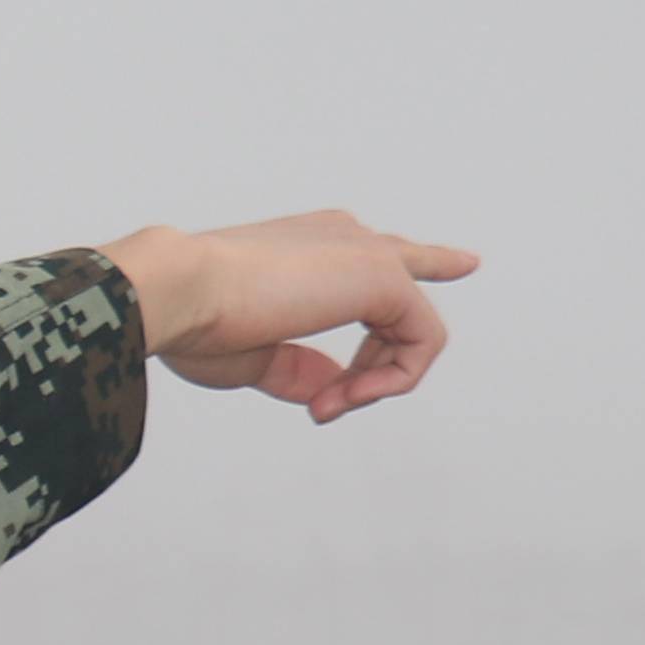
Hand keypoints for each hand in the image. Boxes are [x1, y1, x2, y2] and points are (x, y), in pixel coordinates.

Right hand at [97, 210, 476, 421]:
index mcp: (309, 244)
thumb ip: (300, 370)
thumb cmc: (195, 322)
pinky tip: (344, 397)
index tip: (466, 263)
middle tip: (327, 407)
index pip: (381, 253)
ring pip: (413, 331)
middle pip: (407, 288)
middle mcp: (343, 237)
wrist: (177, 293)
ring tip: (325, 405)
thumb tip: (333, 391)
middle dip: (384, 363)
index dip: (430, 260)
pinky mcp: (385, 274)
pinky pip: (421, 342)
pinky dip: (390, 382)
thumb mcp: (253, 357)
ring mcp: (366, 250)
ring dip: (375, 384)